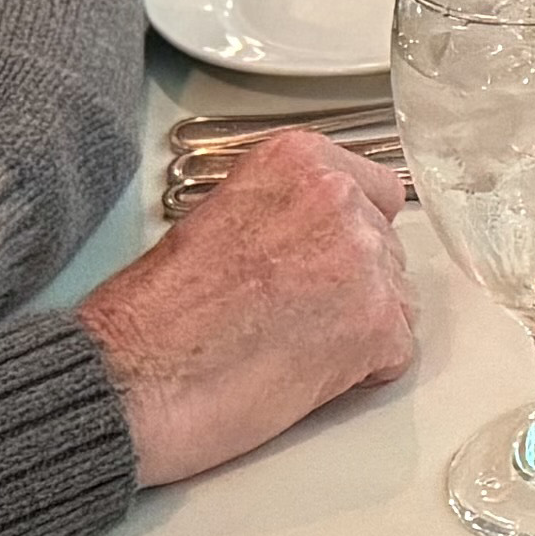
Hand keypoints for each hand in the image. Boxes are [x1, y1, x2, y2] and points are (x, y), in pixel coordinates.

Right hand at [77, 132, 423, 484]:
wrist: (137, 374)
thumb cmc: (159, 311)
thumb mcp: (221, 216)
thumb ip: (286, 212)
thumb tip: (317, 236)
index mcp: (300, 161)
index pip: (375, 190)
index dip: (350, 235)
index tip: (325, 259)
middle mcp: (341, 200)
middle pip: (386, 247)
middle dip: (353, 285)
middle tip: (296, 316)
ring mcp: (365, 262)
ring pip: (397, 298)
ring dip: (360, 327)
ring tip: (293, 346)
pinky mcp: (377, 325)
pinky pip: (396, 351)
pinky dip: (362, 371)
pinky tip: (305, 372)